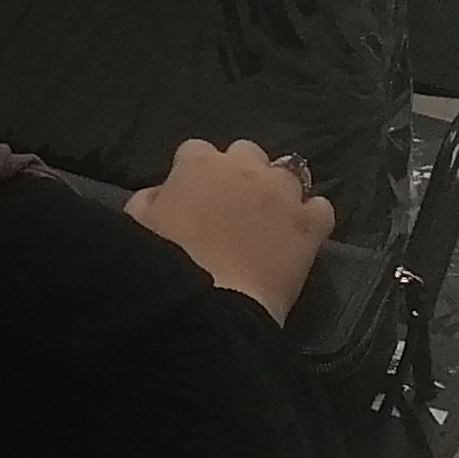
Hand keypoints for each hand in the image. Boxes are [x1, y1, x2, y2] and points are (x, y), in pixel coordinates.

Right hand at [125, 137, 334, 320]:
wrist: (212, 307)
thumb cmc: (166, 265)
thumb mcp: (138, 224)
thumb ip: (150, 198)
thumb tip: (163, 193)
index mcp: (199, 164)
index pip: (196, 150)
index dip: (194, 173)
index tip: (192, 196)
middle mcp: (245, 167)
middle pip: (246, 152)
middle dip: (240, 173)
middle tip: (231, 207)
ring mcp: (283, 193)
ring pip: (288, 174)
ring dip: (277, 191)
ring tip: (268, 221)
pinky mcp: (310, 224)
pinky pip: (320, 207)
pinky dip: (311, 217)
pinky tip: (299, 236)